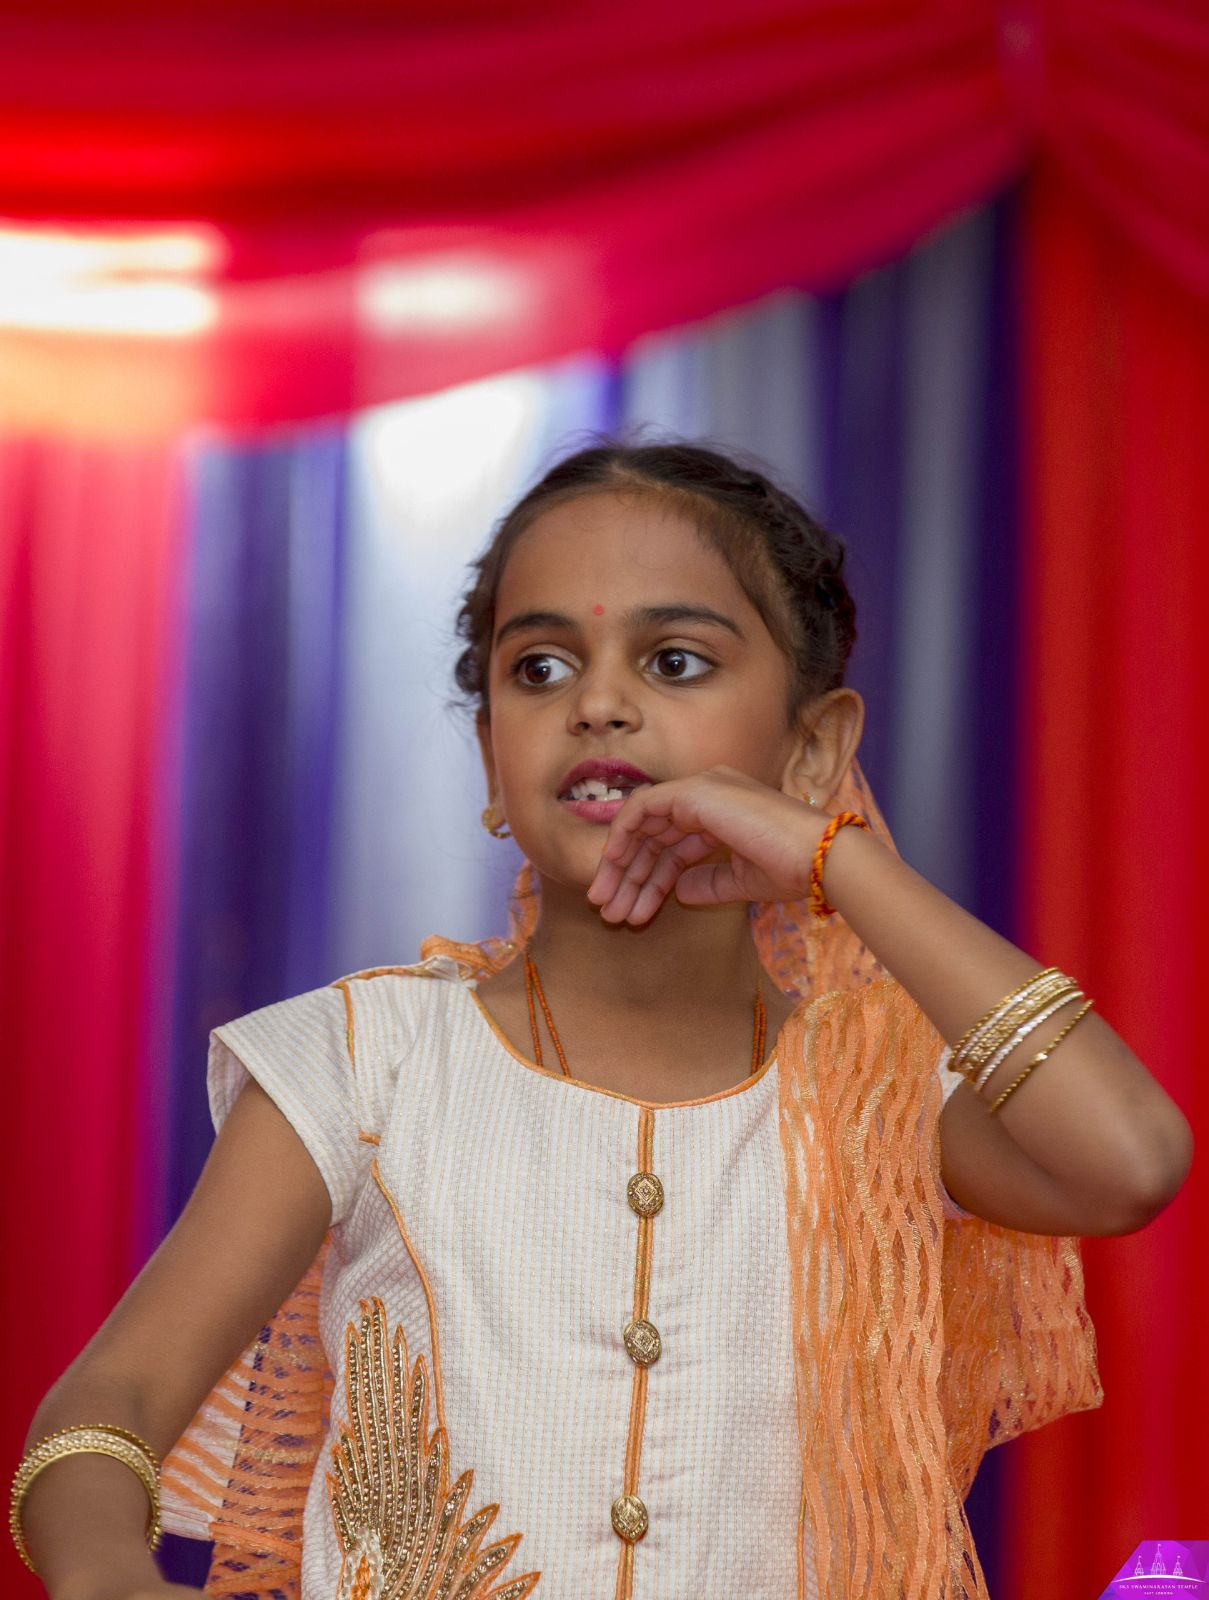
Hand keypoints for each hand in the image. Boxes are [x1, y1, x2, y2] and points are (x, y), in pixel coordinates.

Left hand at [585, 765, 834, 923]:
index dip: (650, 879)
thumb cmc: (794, 868)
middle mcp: (708, 792)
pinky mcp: (694, 792)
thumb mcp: (742, 881)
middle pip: (653, 837)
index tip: (631, 911)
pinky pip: (641, 810)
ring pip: (642, 826)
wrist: (819, 858)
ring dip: (622, 868)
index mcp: (722, 810)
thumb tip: (678, 892)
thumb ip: (708, 882)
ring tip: (608, 909)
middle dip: (629, 877)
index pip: (673, 844)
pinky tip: (614, 870)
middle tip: (609, 913)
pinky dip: (623, 838)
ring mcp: (701, 788)